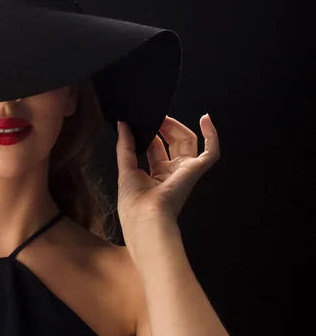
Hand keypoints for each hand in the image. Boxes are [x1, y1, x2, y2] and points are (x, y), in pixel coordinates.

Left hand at [116, 114, 219, 229]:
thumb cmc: (134, 204)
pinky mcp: (196, 170)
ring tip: (162, 116)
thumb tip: (123, 125)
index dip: (150, 133)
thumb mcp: (125, 170)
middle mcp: (173, 173)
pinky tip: (206, 119)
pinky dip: (212, 135)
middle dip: (163, 127)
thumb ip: (124, 146)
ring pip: (188, 141)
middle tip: (153, 117)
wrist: (144, 218)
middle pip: (173, 142)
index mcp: (157, 177)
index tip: (140, 122)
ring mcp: (185, 171)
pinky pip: (212, 152)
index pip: (157, 148)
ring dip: (176, 126)